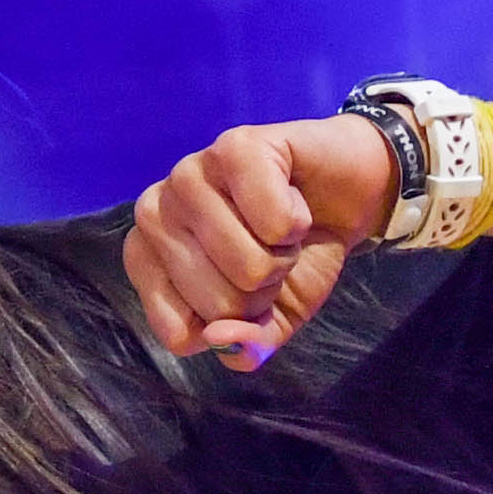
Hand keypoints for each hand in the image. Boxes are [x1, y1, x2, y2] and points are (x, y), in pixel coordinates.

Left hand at [123, 115, 397, 369]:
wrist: (346, 196)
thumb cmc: (296, 256)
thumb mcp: (273, 320)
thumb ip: (246, 347)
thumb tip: (218, 339)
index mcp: (147, 259)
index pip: (178, 333)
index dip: (231, 325)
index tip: (245, 291)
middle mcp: (153, 212)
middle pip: (217, 304)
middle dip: (263, 289)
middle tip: (270, 252)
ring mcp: (189, 173)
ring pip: (247, 264)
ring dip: (283, 256)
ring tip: (281, 228)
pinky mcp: (235, 146)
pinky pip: (274, 221)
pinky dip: (298, 223)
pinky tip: (293, 199)